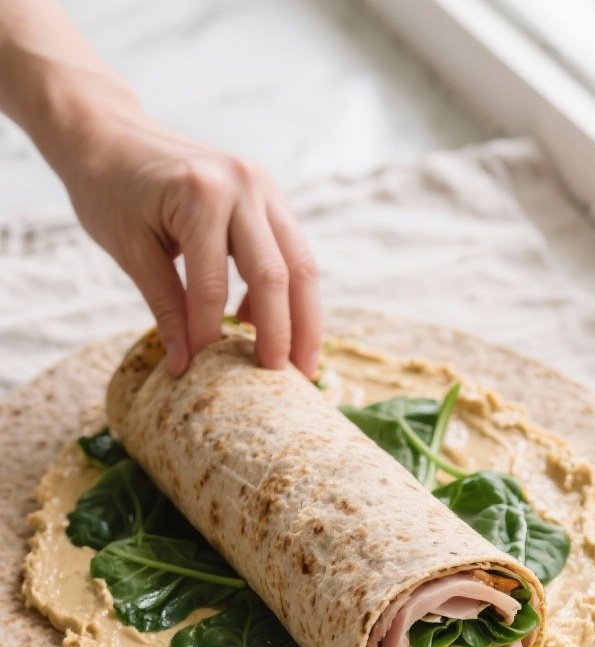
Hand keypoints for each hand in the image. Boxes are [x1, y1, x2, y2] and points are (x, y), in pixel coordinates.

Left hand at [61, 110, 320, 377]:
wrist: (109, 133)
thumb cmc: (108, 189)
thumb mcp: (130, 251)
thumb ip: (164, 306)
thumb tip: (185, 365)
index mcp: (201, 194)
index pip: (212, 285)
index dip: (208, 336)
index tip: (203, 375)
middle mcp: (243, 185)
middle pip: (278, 275)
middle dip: (282, 335)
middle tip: (283, 384)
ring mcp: (263, 185)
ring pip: (301, 263)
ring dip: (304, 318)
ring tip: (300, 365)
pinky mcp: (269, 194)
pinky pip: (291, 250)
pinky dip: (286, 291)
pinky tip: (260, 322)